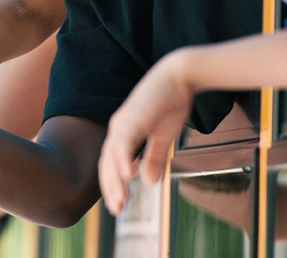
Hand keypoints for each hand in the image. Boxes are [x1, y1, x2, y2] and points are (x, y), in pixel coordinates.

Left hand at [99, 50, 197, 214]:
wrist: (180, 76)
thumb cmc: (170, 104)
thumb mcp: (163, 137)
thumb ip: (153, 158)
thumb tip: (147, 182)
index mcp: (122, 133)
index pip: (111, 164)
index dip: (112, 185)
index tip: (117, 205)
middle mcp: (118, 129)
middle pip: (106, 163)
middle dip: (110, 188)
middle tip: (115, 210)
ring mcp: (123, 122)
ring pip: (112, 156)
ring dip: (114, 180)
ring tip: (119, 201)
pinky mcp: (133, 117)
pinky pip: (124, 142)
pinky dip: (123, 159)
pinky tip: (126, 176)